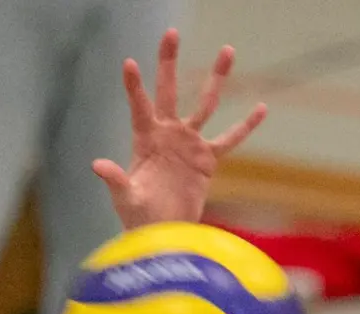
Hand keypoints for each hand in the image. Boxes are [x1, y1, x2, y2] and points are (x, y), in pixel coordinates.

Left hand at [93, 28, 268, 228]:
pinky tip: (261, 108)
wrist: (162, 234)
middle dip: (169, 62)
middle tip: (172, 33)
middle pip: (169, 91)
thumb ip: (115, 179)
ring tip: (227, 50)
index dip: (135, 86)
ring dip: (216, 78)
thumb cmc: (138, 217)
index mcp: (145, 139)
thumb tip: (98, 164)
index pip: (140, 106)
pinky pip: (230, 139)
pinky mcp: (207, 159)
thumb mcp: (125, 197)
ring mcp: (188, 143)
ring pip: (205, 104)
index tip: (130, 63)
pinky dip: (246, 126)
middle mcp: (167, 134)